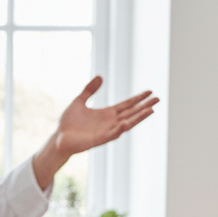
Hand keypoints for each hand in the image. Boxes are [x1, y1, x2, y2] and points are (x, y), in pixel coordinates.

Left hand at [32, 76, 158, 189]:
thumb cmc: (68, 123)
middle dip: (144, 106)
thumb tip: (99, 77)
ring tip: (151, 110)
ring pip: (127, 123)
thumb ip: (89, 90)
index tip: (150, 92)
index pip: (127, 104)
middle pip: (131, 113)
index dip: (138, 98)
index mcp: (107, 113)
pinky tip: (126, 123)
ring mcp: (106, 131)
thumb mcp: (79, 102)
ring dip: (138, 117)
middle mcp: (110, 122)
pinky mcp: (99, 139)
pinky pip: (113, 134)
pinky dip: (120, 129)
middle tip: (158, 99)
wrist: (59, 138)